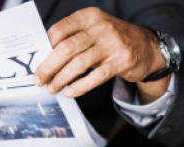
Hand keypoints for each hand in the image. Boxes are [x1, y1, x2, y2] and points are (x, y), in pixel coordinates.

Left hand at [33, 7, 168, 100]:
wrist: (147, 47)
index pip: (60, 30)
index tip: (36, 62)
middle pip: (66, 49)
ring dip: (61, 79)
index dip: (45, 47)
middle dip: (48, 67)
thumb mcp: (93, 30)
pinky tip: (70, 93)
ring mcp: (111, 44)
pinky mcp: (120, 62)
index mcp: (88, 17)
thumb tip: (45, 58)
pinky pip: (96, 76)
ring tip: (52, 89)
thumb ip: (73, 38)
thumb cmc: (111, 40)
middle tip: (38, 80)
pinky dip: (80, 86)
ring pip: (79, 64)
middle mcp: (99, 27)